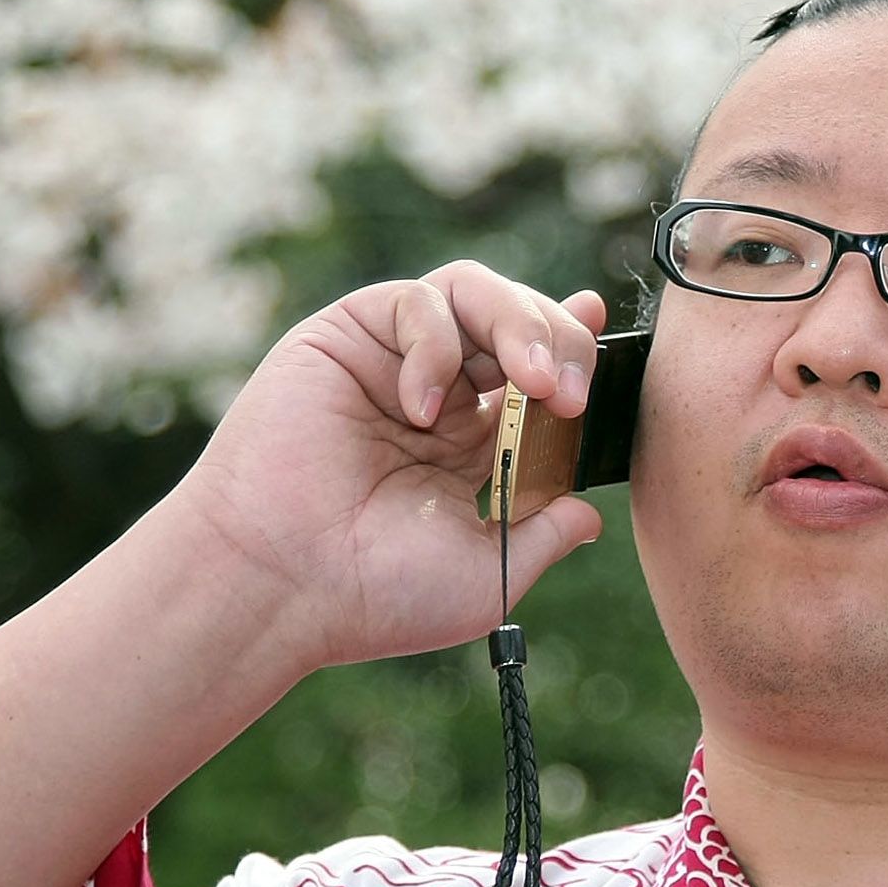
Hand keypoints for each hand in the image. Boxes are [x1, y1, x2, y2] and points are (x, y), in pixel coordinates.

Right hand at [170, 262, 607, 674]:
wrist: (280, 584)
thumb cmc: (371, 594)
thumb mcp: (487, 575)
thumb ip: (544, 536)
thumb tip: (593, 513)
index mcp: (473, 447)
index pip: (539, 378)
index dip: (576, 351)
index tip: (607, 345)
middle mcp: (438, 397)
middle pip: (520, 325)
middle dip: (561, 346)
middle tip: (569, 393)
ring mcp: (393, 363)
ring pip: (475, 292)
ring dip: (518, 323)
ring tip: (531, 380)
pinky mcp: (347, 337)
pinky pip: (416, 302)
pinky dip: (437, 343)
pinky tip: (424, 406)